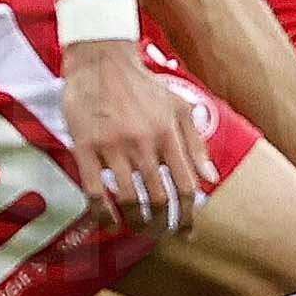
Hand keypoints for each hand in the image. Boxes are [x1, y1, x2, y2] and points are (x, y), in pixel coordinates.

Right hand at [59, 41, 213, 232]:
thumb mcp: (179, 106)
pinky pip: (94, 191)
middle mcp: (144, 142)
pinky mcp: (85, 147)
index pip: (186, 185)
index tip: (187, 231)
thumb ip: (196, 143)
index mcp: (169, 133)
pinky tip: (107, 222)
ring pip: (128, 199)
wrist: (102, 60)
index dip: (189, 214)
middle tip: (160, 235)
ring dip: (135, 223)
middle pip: (159, 198)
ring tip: (136, 230)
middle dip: (162, 225)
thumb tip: (211, 178)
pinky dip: (102, 214)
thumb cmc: (143, 86)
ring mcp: (113, 146)